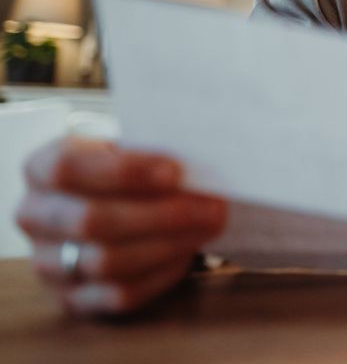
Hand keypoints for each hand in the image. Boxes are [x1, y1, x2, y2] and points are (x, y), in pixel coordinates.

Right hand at [15, 136, 226, 315]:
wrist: (110, 200)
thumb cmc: (125, 168)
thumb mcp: (127, 147)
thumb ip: (150, 153)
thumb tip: (198, 171)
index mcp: (41, 168)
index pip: (68, 169)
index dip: (124, 172)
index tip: (175, 171)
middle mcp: (34, 217)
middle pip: (92, 221)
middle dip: (162, 214)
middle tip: (212, 206)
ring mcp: (49, 263)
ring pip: (107, 262)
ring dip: (168, 244)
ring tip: (209, 227)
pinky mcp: (74, 298)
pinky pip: (120, 294)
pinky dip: (161, 274)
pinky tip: (188, 253)